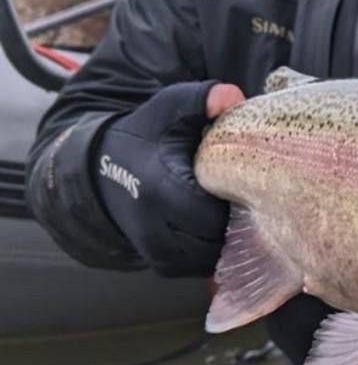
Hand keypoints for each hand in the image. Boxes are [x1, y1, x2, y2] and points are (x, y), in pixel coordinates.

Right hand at [93, 80, 245, 276]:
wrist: (100, 169)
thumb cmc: (142, 137)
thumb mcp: (169, 109)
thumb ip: (201, 99)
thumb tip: (232, 97)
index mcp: (162, 192)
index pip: (217, 211)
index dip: (241, 198)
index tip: (251, 180)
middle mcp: (157, 229)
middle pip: (219, 238)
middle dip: (239, 220)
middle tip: (250, 195)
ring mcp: (157, 251)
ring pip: (212, 258)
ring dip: (228, 238)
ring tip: (234, 209)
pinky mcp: (161, 264)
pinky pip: (200, 267)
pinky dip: (214, 250)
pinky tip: (220, 225)